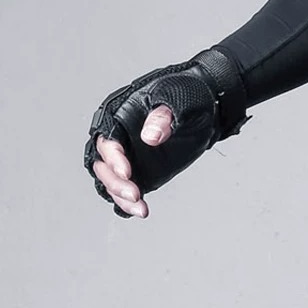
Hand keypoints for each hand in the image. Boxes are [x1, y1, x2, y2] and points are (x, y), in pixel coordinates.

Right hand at [83, 49, 247, 218]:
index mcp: (120, 116)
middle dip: (115, 182)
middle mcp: (120, 139)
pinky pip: (126, 192)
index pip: (106, 139)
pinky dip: (129, 204)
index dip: (112, 157)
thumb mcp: (178, 100)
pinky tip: (142, 211)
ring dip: (121, 197)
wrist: (205, 110)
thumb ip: (163, 117)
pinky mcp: (142, 174)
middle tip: (135, 194)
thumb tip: (150, 136)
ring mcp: (129, 158)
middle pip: (102, 164)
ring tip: (141, 208)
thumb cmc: (187, 97)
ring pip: (111, 182)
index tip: (127, 172)